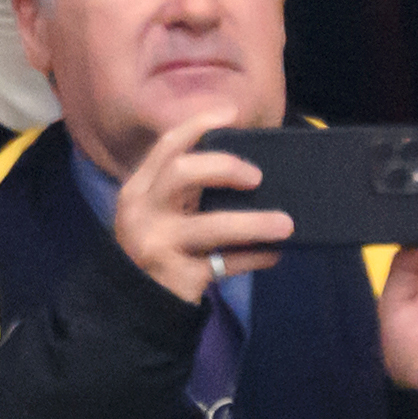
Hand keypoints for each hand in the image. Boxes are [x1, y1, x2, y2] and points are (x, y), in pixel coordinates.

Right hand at [112, 108, 293, 303]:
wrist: (131, 306)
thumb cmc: (155, 249)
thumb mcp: (157, 214)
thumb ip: (183, 193)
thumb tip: (245, 173)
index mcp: (138, 190)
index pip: (166, 147)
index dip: (198, 125)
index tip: (230, 112)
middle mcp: (142, 211)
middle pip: (181, 173)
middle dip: (224, 167)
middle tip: (257, 177)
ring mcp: (158, 244)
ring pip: (210, 225)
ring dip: (254, 222)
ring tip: (286, 224)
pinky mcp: (178, 275)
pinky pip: (225, 263)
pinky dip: (254, 258)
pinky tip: (274, 255)